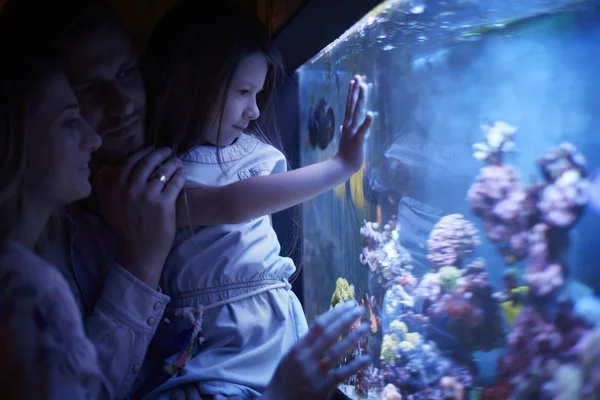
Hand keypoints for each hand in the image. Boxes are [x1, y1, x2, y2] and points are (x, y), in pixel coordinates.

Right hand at [93, 146, 185, 288]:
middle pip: (147, 163)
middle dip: (159, 154)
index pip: (129, 162)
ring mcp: (147, 195)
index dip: (142, 153)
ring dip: (172, 163)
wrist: (138, 250)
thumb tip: (111, 168)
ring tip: (177, 161)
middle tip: (167, 150)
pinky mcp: (164, 203)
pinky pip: (175, 182)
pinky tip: (183, 172)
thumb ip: (108, 187)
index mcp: (114, 188)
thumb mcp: (109, 206)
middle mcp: (129, 189)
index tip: (150, 149)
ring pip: (163, 171)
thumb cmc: (125, 229)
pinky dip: (180, 175)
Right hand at [262, 300, 371, 399]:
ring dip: (353, 338)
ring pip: (337, 351)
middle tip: (360, 309)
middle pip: (329, 334)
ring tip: (365, 327)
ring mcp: (315, 373)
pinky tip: (367, 358)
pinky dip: (355, 365)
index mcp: (298, 348)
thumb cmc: (285, 378)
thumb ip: (307, 344)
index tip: (348, 304)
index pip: (319, 325)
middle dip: (346, 319)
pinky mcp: (323, 388)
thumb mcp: (291, 356)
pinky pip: (342, 374)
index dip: (335, 313)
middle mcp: (307, 358)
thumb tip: (325, 327)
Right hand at [334, 75, 373, 173]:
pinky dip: (366, 122)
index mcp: (348, 124)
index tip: (354, 80)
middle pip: (353, 104)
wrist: (342, 167)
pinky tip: (370, 113)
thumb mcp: (347, 139)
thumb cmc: (347, 154)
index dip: (352, 92)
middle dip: (356, 90)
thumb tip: (343, 126)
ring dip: (360, 99)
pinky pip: (363, 130)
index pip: (350, 105)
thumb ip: (345, 130)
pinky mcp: (358, 140)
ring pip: (357, 112)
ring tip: (364, 86)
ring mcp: (353, 131)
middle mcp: (349, 125)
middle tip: (358, 76)